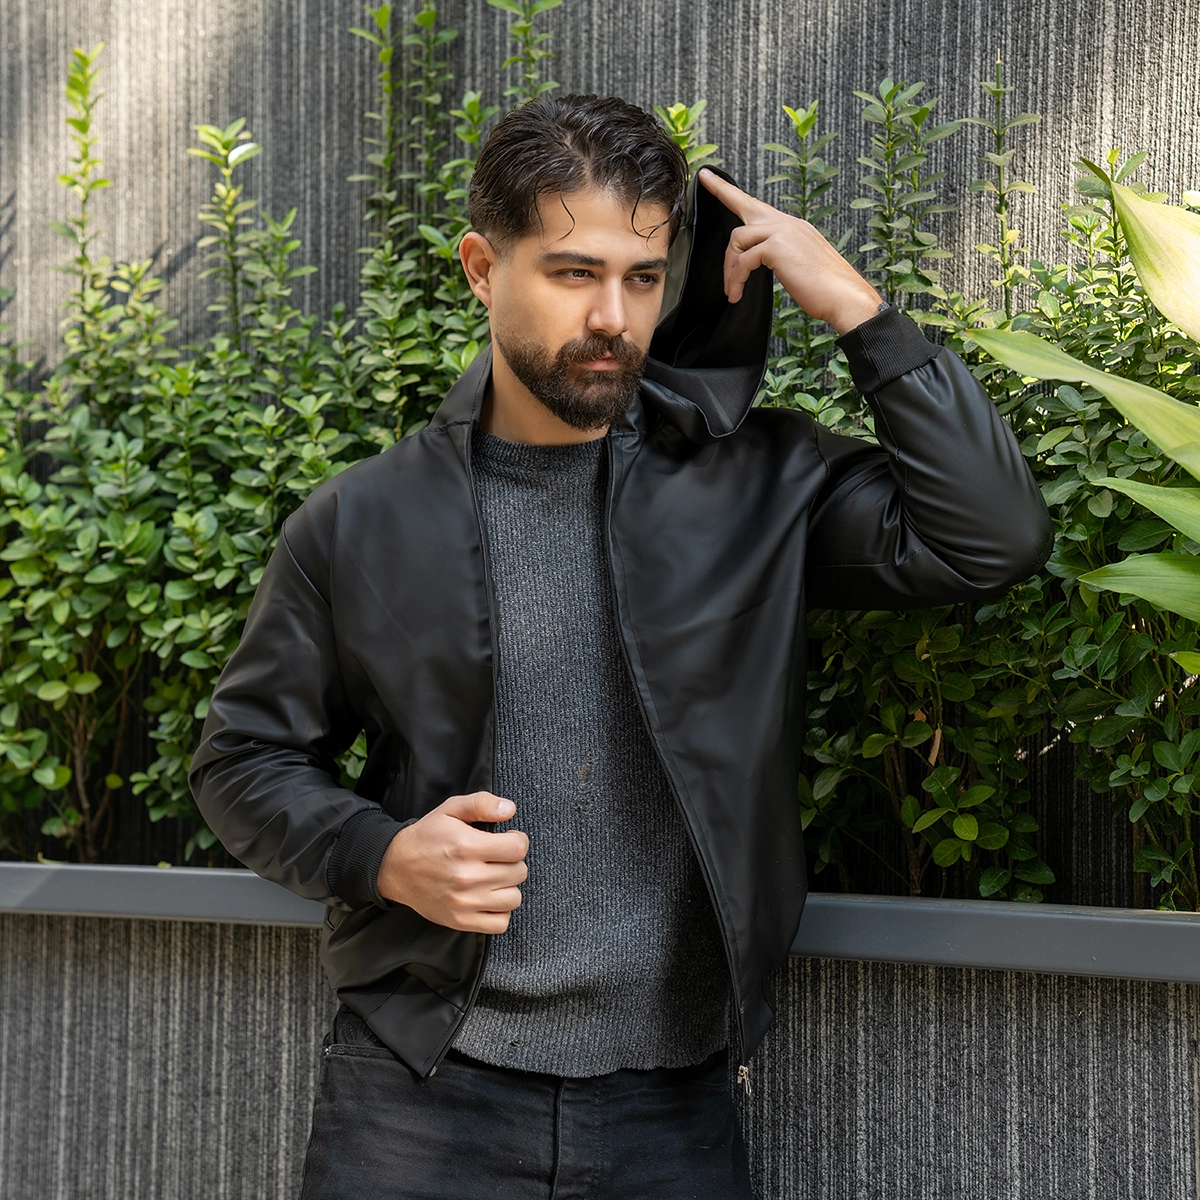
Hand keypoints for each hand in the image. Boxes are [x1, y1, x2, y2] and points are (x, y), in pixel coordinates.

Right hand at [376, 791, 528, 933]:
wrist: (396, 868)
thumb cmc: (426, 837)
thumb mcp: (450, 810)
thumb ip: (482, 803)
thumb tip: (509, 809)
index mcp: (466, 846)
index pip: (517, 848)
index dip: (518, 841)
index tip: (508, 840)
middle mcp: (467, 877)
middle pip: (518, 872)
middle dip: (513, 862)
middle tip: (498, 858)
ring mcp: (464, 902)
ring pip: (514, 898)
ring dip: (508, 886)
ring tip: (494, 877)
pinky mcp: (460, 921)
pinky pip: (500, 923)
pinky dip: (500, 911)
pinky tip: (489, 897)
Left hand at [697, 168, 881, 334]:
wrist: (845, 298)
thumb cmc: (825, 290)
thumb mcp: (799, 266)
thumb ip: (780, 256)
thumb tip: (761, 262)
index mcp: (793, 227)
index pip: (760, 207)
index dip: (734, 193)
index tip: (716, 178)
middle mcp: (788, 223)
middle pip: (745, 206)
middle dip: (722, 192)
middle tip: (703, 180)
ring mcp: (783, 231)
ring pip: (738, 239)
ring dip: (730, 268)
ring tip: (731, 290)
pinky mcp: (777, 246)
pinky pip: (744, 260)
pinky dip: (736, 278)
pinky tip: (737, 293)